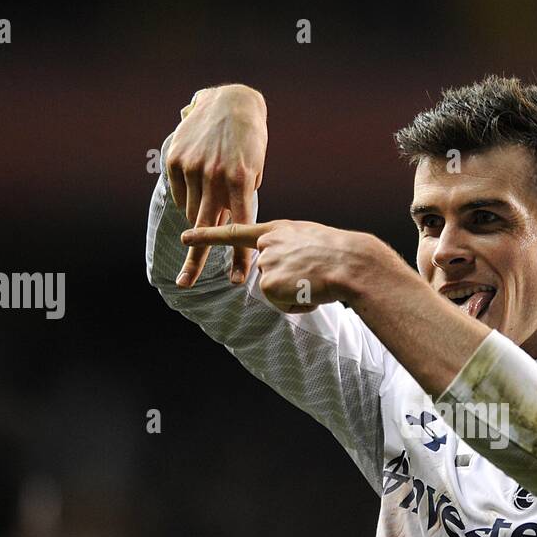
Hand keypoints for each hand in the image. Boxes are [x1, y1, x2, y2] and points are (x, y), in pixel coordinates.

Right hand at [166, 84, 267, 286]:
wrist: (231, 102)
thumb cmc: (250, 143)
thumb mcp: (254, 171)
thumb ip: (240, 200)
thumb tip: (226, 229)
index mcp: (241, 182)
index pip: (240, 228)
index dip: (239, 257)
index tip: (237, 280)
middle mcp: (215, 177)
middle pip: (205, 229)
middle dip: (196, 260)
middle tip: (185, 283)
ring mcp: (193, 168)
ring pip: (192, 212)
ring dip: (200, 218)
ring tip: (210, 198)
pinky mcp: (176, 160)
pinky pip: (179, 195)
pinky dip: (188, 197)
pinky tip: (198, 181)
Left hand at [181, 220, 393, 313]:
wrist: (350, 263)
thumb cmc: (340, 253)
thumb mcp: (310, 239)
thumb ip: (290, 248)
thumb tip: (288, 270)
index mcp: (277, 230)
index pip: (235, 232)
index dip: (208, 234)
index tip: (186, 236)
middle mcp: (266, 245)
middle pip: (267, 274)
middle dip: (288, 282)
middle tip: (312, 275)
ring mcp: (266, 264)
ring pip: (276, 293)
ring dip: (296, 294)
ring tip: (316, 281)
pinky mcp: (269, 285)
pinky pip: (283, 305)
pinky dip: (299, 304)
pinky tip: (312, 291)